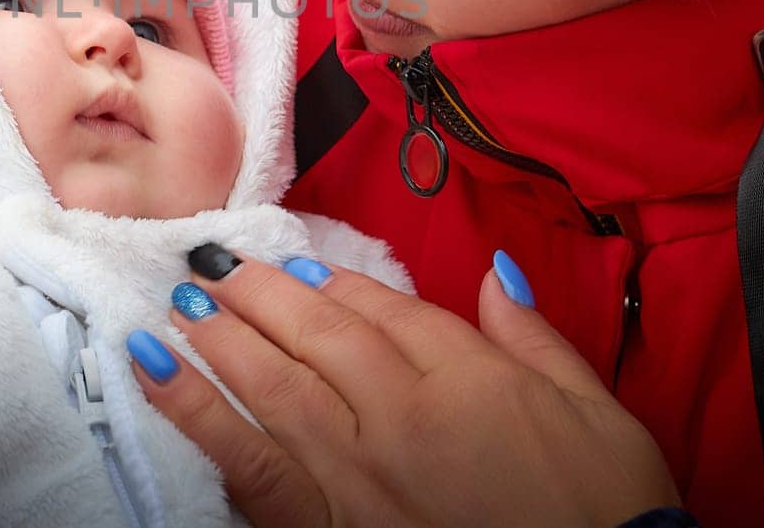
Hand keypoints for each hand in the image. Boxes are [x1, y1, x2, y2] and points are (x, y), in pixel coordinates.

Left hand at [127, 247, 679, 526]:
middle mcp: (400, 416)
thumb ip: (535, 338)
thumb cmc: (606, 510)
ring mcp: (357, 474)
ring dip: (220, 340)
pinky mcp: (328, 527)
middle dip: (259, 296)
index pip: (383, 312)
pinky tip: (157, 376)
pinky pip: (252, 467)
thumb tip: (497, 273)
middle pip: (316, 337)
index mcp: (467, 379)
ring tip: (178, 303)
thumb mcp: (598, 412)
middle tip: (211, 262)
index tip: (297, 262)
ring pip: (274, 388)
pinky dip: (199, 417)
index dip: (335, 282)